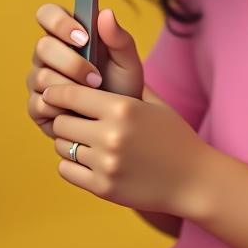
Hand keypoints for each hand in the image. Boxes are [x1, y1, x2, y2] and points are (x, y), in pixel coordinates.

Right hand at [26, 4, 144, 139]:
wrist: (120, 123)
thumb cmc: (122, 86)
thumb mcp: (127, 62)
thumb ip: (119, 38)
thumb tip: (106, 12)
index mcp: (66, 34)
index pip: (47, 14)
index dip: (59, 22)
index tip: (84, 37)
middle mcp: (47, 54)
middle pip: (43, 46)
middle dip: (72, 63)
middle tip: (96, 78)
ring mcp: (38, 79)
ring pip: (41, 76)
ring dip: (71, 87)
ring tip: (94, 95)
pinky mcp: (36, 106)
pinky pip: (39, 103)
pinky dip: (62, 108)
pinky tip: (79, 111)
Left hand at [44, 79, 213, 217]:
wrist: (193, 180)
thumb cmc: (174, 137)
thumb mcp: (155, 104)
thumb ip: (127, 83)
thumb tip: (105, 60)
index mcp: (123, 108)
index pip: (70, 95)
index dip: (58, 93)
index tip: (53, 94)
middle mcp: (111, 135)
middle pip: (60, 122)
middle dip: (63, 119)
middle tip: (73, 119)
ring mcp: (105, 164)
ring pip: (62, 147)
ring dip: (69, 142)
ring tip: (85, 140)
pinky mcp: (102, 187)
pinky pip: (66, 170)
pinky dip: (72, 164)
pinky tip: (89, 160)